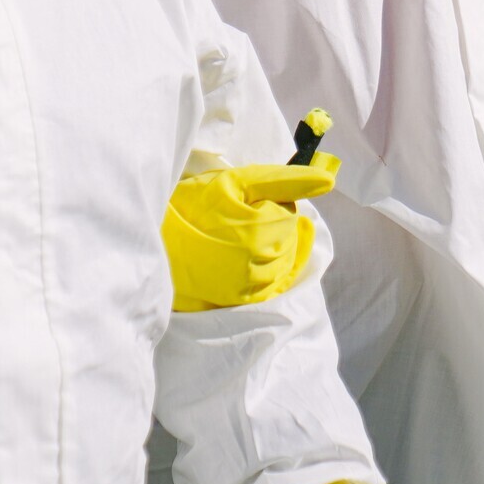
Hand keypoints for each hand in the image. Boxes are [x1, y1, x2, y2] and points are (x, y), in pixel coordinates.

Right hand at [163, 156, 337, 312]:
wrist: (153, 248)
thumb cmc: (189, 208)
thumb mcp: (231, 182)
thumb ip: (281, 180)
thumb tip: (329, 180)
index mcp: (261, 233)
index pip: (289, 212)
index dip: (267, 201)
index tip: (241, 202)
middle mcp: (262, 266)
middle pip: (289, 236)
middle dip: (272, 223)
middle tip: (235, 218)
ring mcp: (253, 289)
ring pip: (284, 259)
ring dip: (270, 245)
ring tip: (234, 237)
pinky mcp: (244, 304)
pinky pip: (276, 284)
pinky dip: (270, 269)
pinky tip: (247, 257)